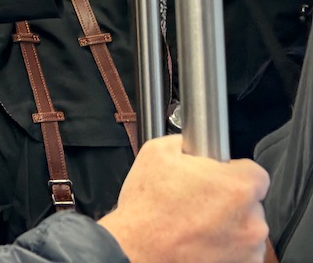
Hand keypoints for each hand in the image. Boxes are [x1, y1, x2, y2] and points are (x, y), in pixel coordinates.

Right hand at [97, 135, 268, 262]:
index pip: (255, 171)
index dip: (232, 171)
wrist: (139, 250)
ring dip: (230, 223)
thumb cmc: (147, 209)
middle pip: (250, 200)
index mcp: (237, 187)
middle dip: (229, 198)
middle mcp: (252, 220)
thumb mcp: (156, 152)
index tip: (217, 177)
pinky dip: (226, 245)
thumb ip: (186, 143)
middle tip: (199, 199)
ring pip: (246, 225)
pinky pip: (242, 249)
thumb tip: (193, 143)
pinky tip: (201, 239)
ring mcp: (249, 247)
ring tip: (197, 222)